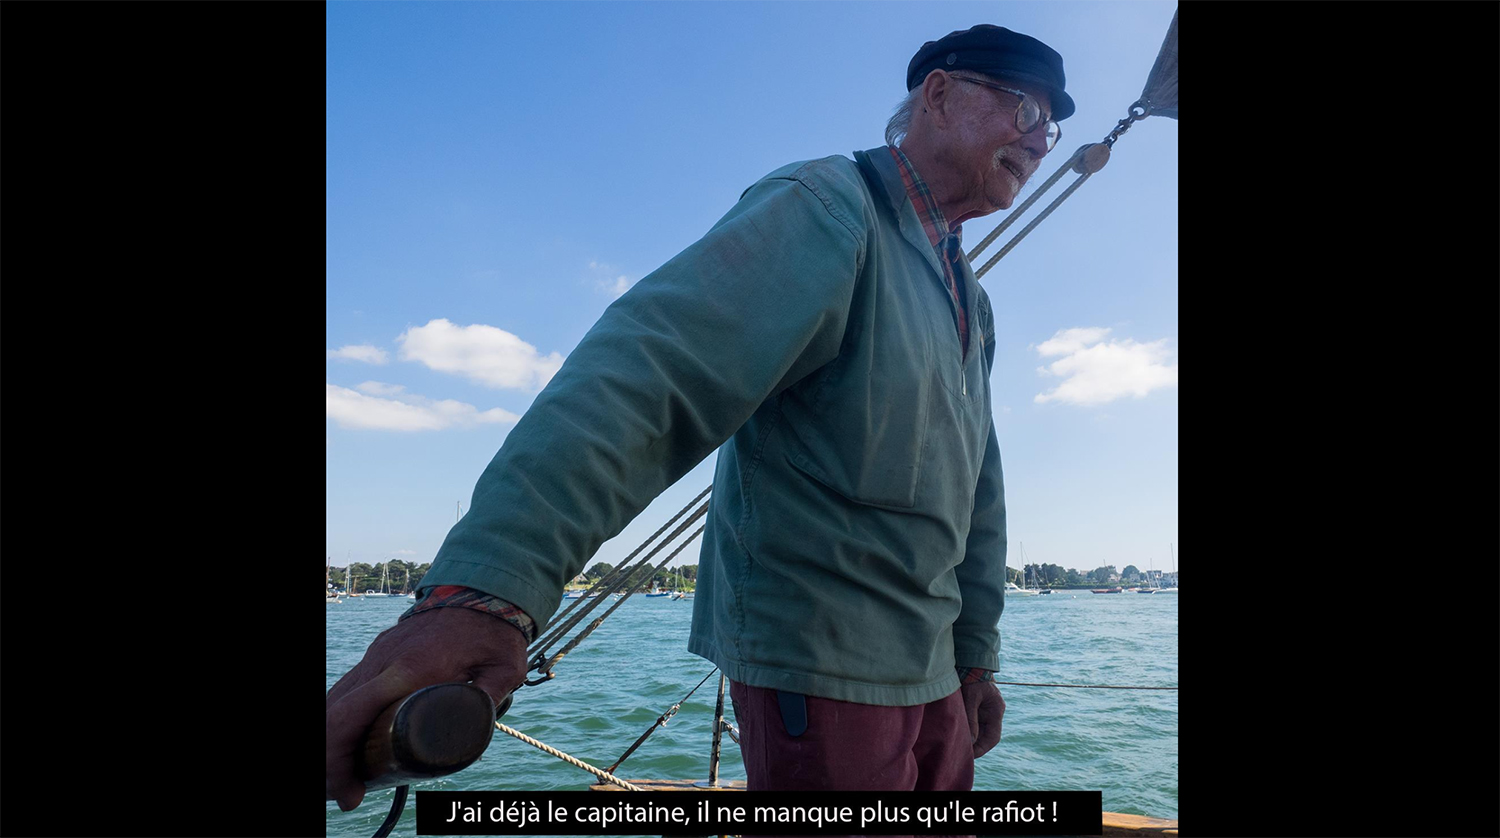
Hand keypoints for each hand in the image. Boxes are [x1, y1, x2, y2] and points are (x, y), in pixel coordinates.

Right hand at [325, 606, 529, 810]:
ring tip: (349, 777)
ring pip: (333, 703)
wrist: (481, 589)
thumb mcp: (505, 668)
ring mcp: (376, 657)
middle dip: (331, 762)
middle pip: (333, 717)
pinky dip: (339, 720)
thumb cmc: (494, 632)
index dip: (339, 759)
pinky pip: (346, 691)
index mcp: (410, 670)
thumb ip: (492, 698)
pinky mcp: (378, 655)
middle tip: (350, 793)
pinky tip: (349, 745)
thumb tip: (478, 734)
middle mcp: (383, 663)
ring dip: (332, 742)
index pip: (351, 717)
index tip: (354, 793)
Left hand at [960, 680, 1004, 758]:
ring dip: (971, 739)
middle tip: (961, 754)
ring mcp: (987, 709)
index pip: (993, 737)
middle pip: (987, 736)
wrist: (970, 661)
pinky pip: (975, 723)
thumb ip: (971, 719)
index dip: (982, 748)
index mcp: (996, 710)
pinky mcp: (979, 707)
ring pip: (981, 731)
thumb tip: (971, 741)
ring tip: (958, 747)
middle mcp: (994, 712)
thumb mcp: (970, 698)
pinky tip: (958, 734)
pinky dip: (968, 730)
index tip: (970, 755)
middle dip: (976, 746)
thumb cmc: (971, 677)